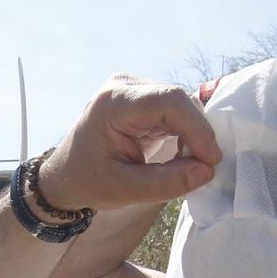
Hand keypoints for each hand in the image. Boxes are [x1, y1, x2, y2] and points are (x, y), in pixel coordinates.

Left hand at [34, 76, 219, 213]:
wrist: (65, 175)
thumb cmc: (88, 181)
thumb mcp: (124, 190)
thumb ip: (165, 182)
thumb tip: (207, 170)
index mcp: (113, 103)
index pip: (168, 101)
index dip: (196, 127)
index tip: (211, 159)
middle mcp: (125, 87)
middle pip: (178, 100)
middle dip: (198, 133)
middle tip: (206, 167)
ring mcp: (135, 90)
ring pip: (181, 105)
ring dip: (193, 134)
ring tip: (191, 165)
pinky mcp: (143, 100)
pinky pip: (175, 111)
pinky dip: (186, 133)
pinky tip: (182, 156)